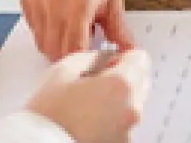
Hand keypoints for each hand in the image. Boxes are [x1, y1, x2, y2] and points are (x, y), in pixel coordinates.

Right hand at [20, 0, 133, 60]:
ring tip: (73, 25)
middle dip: (69, 54)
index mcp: (79, 2)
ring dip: (56, 41)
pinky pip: (32, 26)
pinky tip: (60, 15)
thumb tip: (127, 52)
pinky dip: (45, 28)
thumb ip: (118, 30)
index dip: (82, 61)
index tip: (91, 62)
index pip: (73, 51)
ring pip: (41, 41)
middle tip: (84, 42)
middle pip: (54, 50)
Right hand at [26, 48, 150, 142]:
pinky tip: (87, 121)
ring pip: (131, 104)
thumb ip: (93, 56)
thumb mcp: (66, 68)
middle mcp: (131, 110)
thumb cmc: (50, 114)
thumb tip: (104, 58)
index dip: (122, 56)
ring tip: (86, 106)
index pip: (141, 58)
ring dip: (116, 100)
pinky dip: (111, 121)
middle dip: (122, 78)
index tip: (108, 62)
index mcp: (122, 85)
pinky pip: (122, 125)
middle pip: (140, 82)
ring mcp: (127, 133)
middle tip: (95, 82)